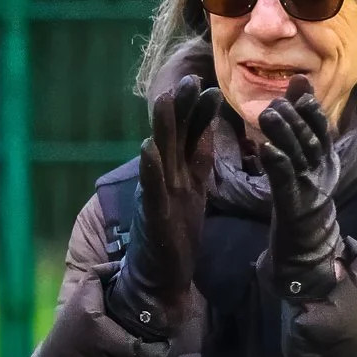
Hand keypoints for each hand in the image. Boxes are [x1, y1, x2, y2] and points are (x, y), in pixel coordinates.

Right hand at [111, 74, 221, 334]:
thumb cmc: (177, 234)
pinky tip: (148, 148)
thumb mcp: (194, 190)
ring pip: (160, 153)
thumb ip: (197, 160)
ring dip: (162, 127)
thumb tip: (207, 127)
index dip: (197, 111)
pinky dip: (149, 167)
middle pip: (174, 135)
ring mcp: (156, 193)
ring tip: (166, 100)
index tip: (208, 85)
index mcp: (179, 172)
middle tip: (190, 79)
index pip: (190, 135)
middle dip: (181, 108)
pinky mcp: (152, 213)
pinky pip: (150, 186)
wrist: (160, 276)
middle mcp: (165, 177)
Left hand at [260, 76, 345, 299]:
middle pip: (310, 140)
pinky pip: (285, 181)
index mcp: (326, 156)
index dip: (313, 110)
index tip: (301, 91)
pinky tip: (266, 150)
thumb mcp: (306, 150)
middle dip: (295, 120)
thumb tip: (299, 78)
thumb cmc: (303, 186)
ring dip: (284, 136)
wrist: (307, 236)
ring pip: (298, 157)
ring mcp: (309, 186)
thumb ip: (302, 115)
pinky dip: (278, 164)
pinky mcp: (293, 202)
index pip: (323, 128)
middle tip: (275, 105)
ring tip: (268, 116)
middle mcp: (321, 169)